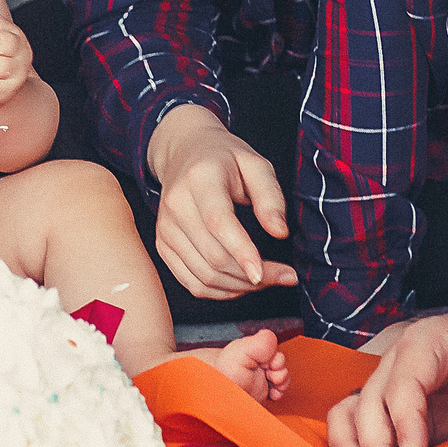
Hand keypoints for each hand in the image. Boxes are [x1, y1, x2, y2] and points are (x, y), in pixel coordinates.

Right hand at [145, 105, 295, 299]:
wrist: (184, 154)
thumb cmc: (225, 159)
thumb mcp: (255, 164)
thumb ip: (270, 197)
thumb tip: (279, 232)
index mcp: (200, 179)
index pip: (218, 222)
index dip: (242, 252)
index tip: (266, 273)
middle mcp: (176, 205)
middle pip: (213, 256)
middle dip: (253, 277)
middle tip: (284, 276)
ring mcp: (165, 228)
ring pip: (203, 276)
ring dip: (240, 287)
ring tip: (267, 280)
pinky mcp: (163, 245)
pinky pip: (191, 282)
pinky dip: (220, 292)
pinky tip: (241, 284)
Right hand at [325, 302, 447, 446]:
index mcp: (426, 341)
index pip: (404, 383)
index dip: (405, 421)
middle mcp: (398, 360)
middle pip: (370, 400)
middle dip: (374, 443)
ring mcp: (391, 383)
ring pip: (351, 410)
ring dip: (352, 446)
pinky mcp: (393, 407)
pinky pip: (357, 422)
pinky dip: (353, 446)